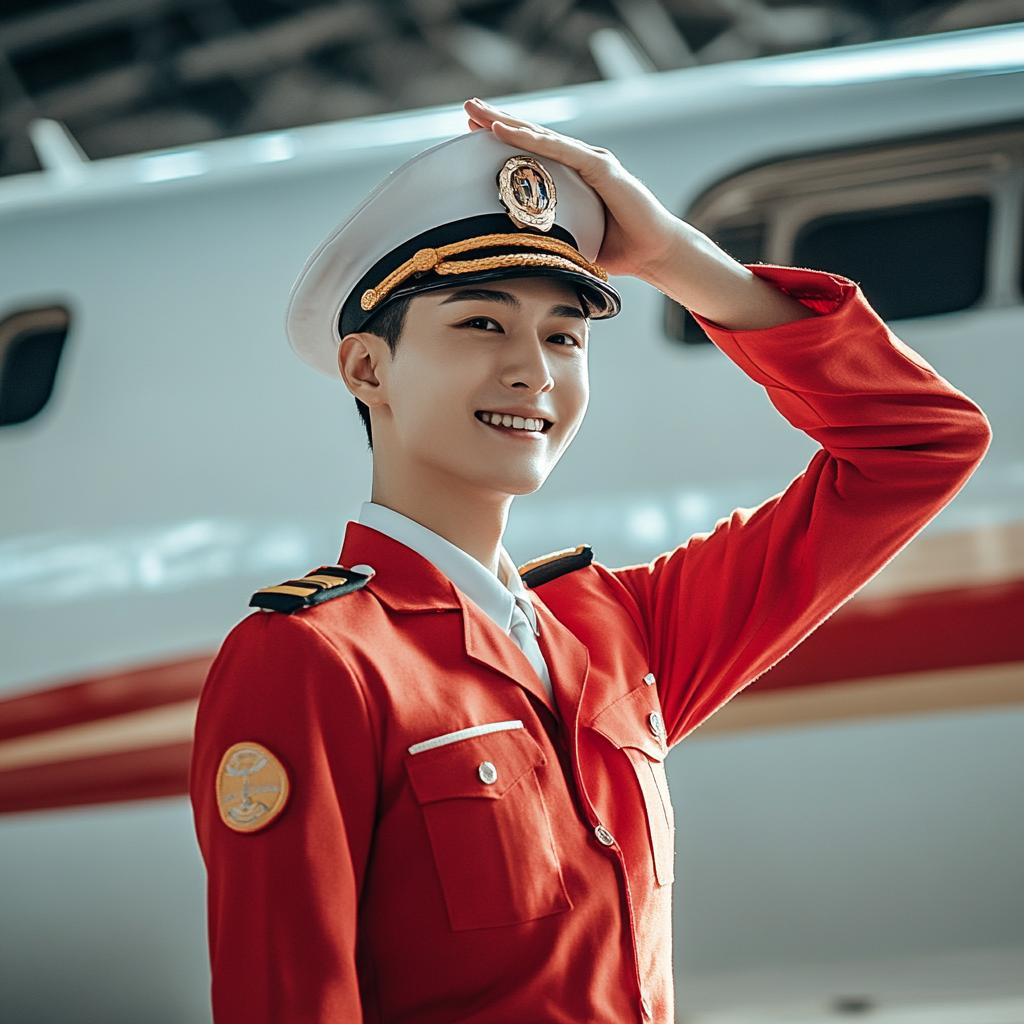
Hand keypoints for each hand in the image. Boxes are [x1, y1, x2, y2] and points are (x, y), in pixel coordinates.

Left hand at [464, 98, 814, 329]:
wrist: (655, 253)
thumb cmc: (617, 250)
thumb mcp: (570, 240)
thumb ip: (546, 236)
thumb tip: (512, 253)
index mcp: (571, 177)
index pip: (531, 153)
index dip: (502, 140)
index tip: (471, 131)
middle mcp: (579, 162)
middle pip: (531, 136)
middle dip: (498, 120)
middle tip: (466, 107)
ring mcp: (590, 161)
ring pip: (541, 137)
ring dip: (507, 122)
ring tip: (477, 112)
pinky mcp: (601, 168)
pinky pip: (560, 151)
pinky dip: (532, 140)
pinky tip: (506, 130)